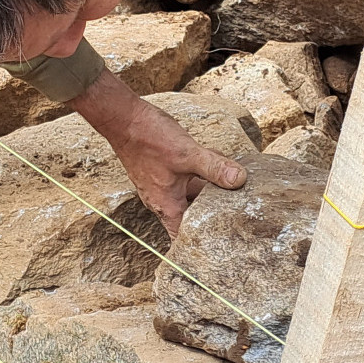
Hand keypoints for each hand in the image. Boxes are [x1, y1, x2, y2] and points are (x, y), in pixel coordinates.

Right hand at [68, 70, 246, 235]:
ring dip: (206, 191)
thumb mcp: (188, 154)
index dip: (201, 244)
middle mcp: (161, 200)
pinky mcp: (160, 171)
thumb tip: (240, 181)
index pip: (184, 237)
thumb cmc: (149, 139)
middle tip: (236, 211)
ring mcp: (160, 185)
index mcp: (167, 205)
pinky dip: (198, 175)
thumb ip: (215, 167)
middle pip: (191, 216)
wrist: (123, 118)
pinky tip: (214, 161)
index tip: (221, 243)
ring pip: (189, 196)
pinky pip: (184, 180)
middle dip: (211, 213)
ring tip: (231, 183)